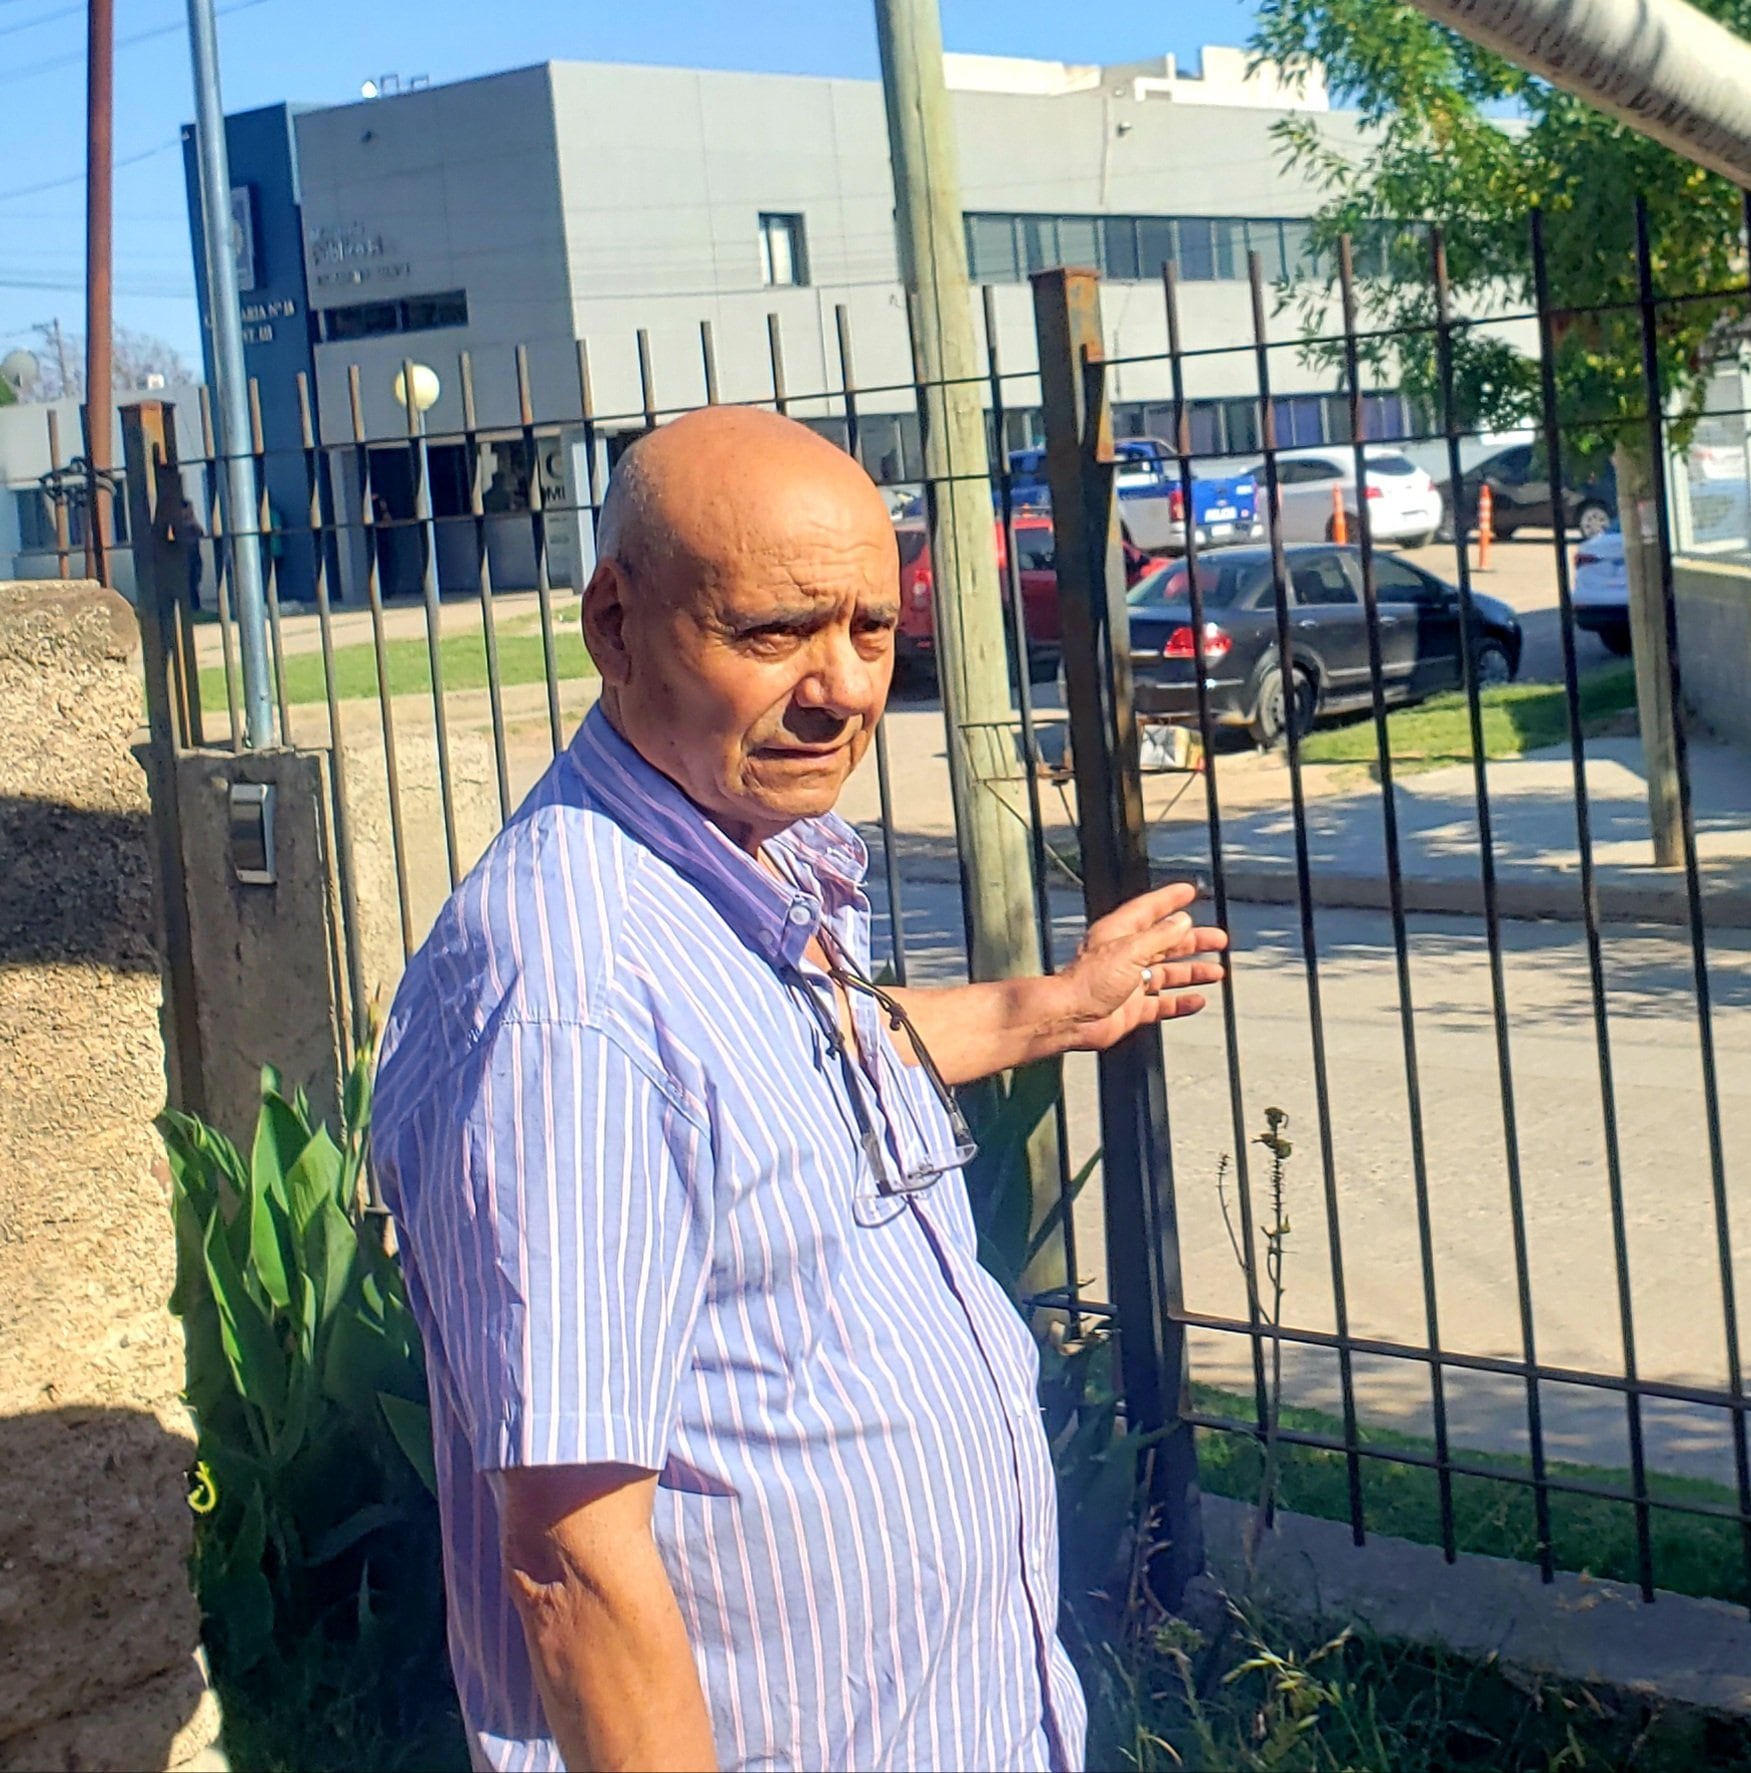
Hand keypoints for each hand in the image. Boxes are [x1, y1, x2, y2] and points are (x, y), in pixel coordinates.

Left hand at [1055, 881, 1227, 1052]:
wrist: (1069, 1018)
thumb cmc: (1089, 981)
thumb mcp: (1129, 950)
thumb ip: (1159, 937)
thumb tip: (1182, 921)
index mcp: (1120, 934)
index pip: (1149, 910)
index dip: (1170, 899)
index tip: (1191, 892)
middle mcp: (1125, 956)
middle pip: (1165, 943)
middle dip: (1193, 940)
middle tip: (1219, 939)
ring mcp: (1129, 984)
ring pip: (1167, 975)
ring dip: (1192, 972)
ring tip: (1216, 971)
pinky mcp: (1131, 1009)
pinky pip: (1161, 1004)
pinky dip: (1180, 1002)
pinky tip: (1198, 1001)